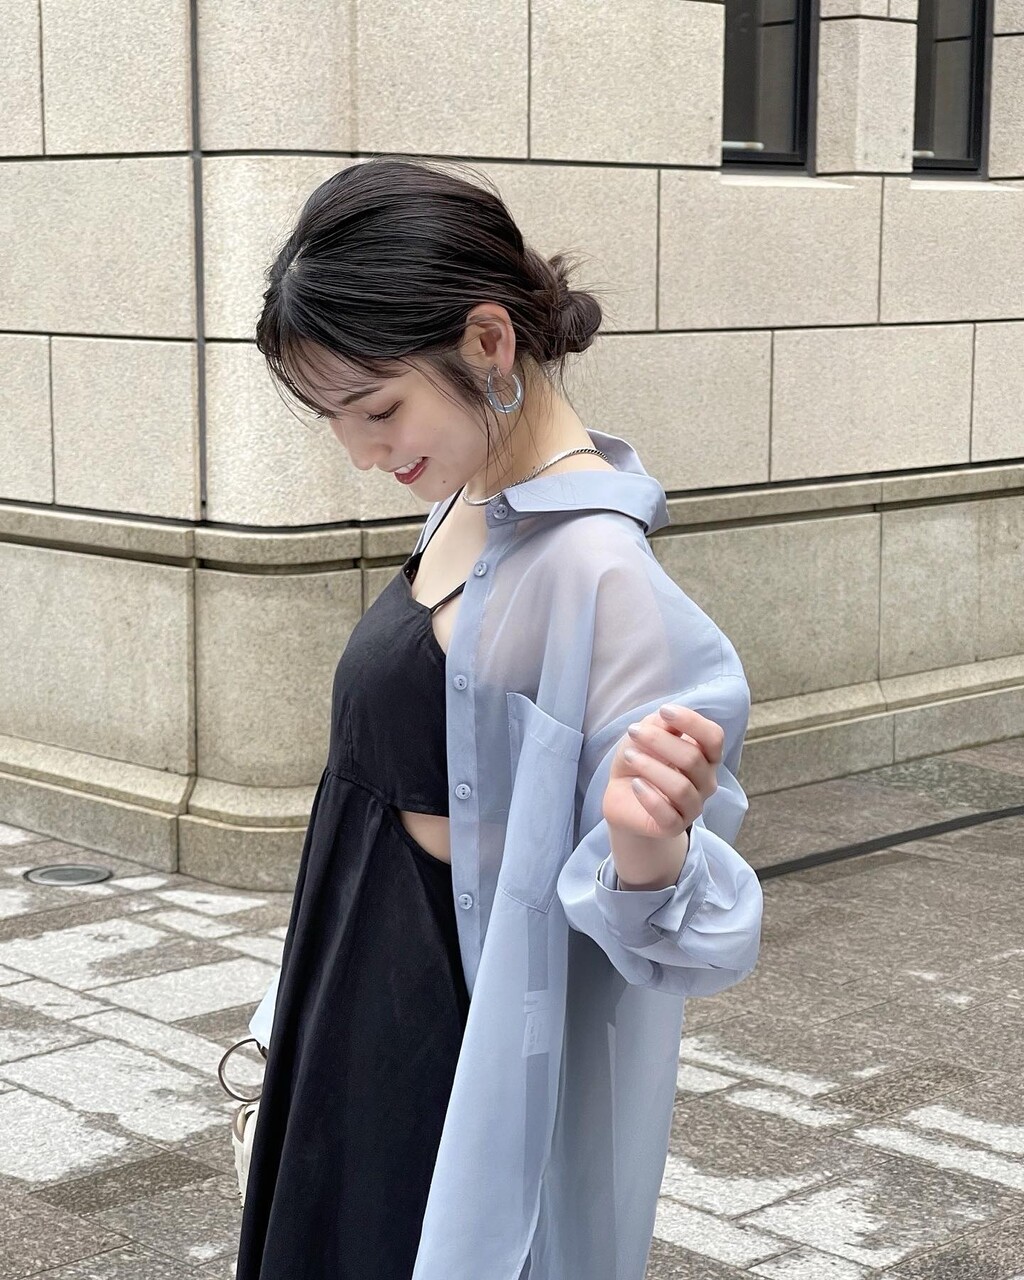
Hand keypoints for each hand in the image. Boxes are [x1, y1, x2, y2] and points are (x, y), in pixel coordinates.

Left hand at [602, 704, 723, 841]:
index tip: (664, 711)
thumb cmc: (641, 761)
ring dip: (650, 766)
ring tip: (628, 756)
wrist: (623, 798)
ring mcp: (693, 806)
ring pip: (681, 787)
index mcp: (706, 756)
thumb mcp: (645, 736)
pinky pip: (668, 814)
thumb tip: (668, 718)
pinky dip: (649, 796)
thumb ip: (660, 725)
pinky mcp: (674, 826)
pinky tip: (635, 784)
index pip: (714, 737)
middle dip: (659, 740)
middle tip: (633, 731)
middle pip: (693, 758)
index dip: (692, 722)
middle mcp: (706, 781)